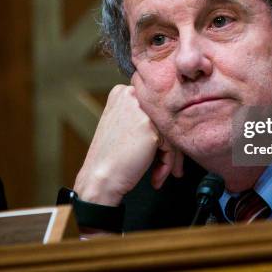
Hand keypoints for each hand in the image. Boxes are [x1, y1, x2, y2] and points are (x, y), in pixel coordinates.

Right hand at [74, 83, 182, 206]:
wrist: (99, 179)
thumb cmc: (110, 159)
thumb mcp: (121, 124)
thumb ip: (142, 115)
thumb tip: (172, 120)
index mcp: (122, 92)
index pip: (154, 108)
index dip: (161, 131)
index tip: (161, 149)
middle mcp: (130, 95)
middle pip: (164, 118)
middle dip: (170, 145)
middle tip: (171, 166)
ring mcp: (139, 109)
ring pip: (170, 131)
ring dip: (170, 157)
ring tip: (163, 173)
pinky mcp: (149, 126)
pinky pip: (171, 144)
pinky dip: (167, 164)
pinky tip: (156, 176)